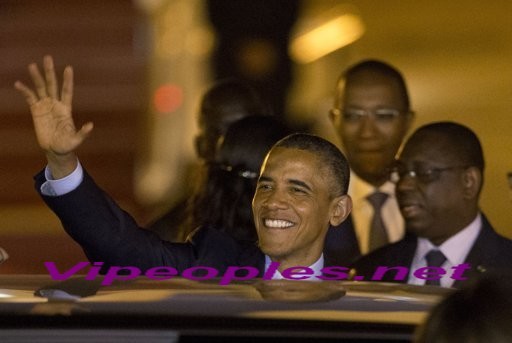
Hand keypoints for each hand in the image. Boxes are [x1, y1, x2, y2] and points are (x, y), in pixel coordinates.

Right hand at [14, 55, 92, 176]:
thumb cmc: (67, 144)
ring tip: (32, 65)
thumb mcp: (76, 140)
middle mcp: (56, 104)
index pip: (67, 91)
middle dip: (50, 72)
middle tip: (47, 57)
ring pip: (41, 88)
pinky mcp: (36, 111)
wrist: (55, 149)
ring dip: (37, 77)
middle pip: (53, 85)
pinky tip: (18, 84)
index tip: (68, 68)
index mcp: (66, 109)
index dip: (68, 80)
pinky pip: (30, 98)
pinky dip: (24, 91)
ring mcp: (45, 106)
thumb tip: (91, 125)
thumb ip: (83, 133)